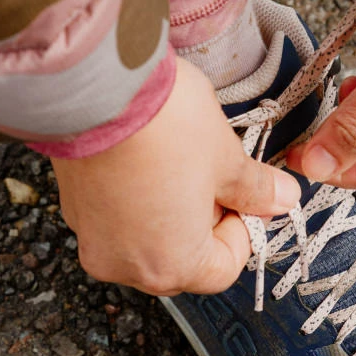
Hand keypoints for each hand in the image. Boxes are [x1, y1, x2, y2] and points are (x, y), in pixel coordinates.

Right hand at [52, 58, 299, 294]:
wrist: (95, 85)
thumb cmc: (163, 126)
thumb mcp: (226, 158)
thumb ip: (256, 190)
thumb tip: (282, 199)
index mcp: (170, 266)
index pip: (222, 270)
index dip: (241, 230)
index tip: (245, 196)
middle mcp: (125, 264)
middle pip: (182, 260)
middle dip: (206, 222)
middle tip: (215, 177)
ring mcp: (93, 238)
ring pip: (148, 239)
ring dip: (171, 211)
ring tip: (180, 163)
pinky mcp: (73, 208)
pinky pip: (116, 219)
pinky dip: (137, 199)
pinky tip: (148, 159)